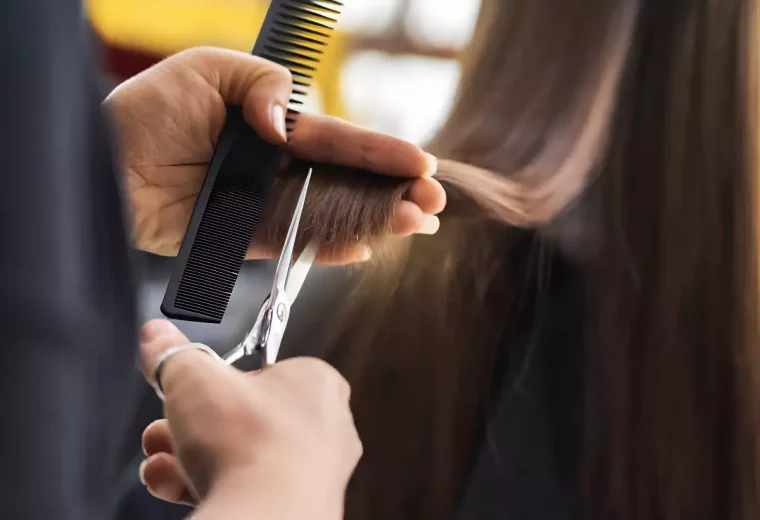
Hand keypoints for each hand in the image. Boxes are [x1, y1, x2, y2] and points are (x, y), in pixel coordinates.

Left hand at [105, 46, 445, 262]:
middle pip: (346, 181)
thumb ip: (259, 83)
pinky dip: (328, 248)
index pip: (338, 141)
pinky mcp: (243, 236)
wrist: (104, 164)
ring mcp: (263, 203)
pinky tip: (366, 248)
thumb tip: (286, 127)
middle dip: (393, 191)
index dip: (380, 152)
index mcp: (274, 124)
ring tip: (415, 226)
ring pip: (329, 214)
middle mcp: (276, 166)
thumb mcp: (205, 69)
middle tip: (433, 204)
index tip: (422, 164)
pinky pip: (293, 244)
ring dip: (374, 221)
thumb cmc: (146, 110)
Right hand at [138, 319, 360, 519]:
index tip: (190, 387)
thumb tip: (156, 336)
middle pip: (245, 417)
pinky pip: (246, 489)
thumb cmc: (250, 443)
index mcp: (316, 382)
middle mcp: (324, 427)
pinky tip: (173, 486)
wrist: (267, 517)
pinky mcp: (296, 507)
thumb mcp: (195, 380)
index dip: (220, 380)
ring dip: (191, 457)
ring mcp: (313, 472)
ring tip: (160, 462)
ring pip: (242, 456)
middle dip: (195, 424)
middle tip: (167, 426)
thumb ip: (173, 354)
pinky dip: (208, 486)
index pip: (263, 370)